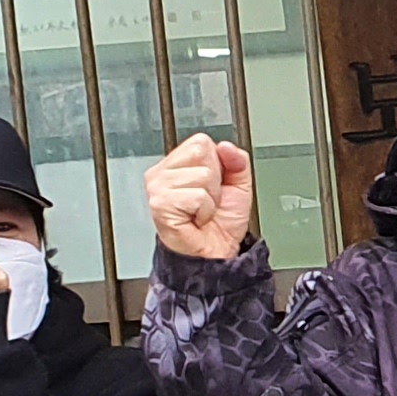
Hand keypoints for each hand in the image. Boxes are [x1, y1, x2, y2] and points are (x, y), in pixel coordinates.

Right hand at [144, 132, 254, 259]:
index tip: (214, 185)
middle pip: (201, 153)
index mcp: (176, 164)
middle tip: (207, 201)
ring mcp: (158, 187)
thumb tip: (226, 146)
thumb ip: (237, 160)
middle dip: (215, 180)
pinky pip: (198, 195)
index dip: (218, 164)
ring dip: (210, 199)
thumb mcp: (238, 185)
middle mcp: (162, 172)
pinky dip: (205, 210)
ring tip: (201, 211)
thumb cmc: (220, 224)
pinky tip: (195, 219)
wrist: (214, 253)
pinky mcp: (160, 203)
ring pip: (203, 175)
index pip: (201, 142)